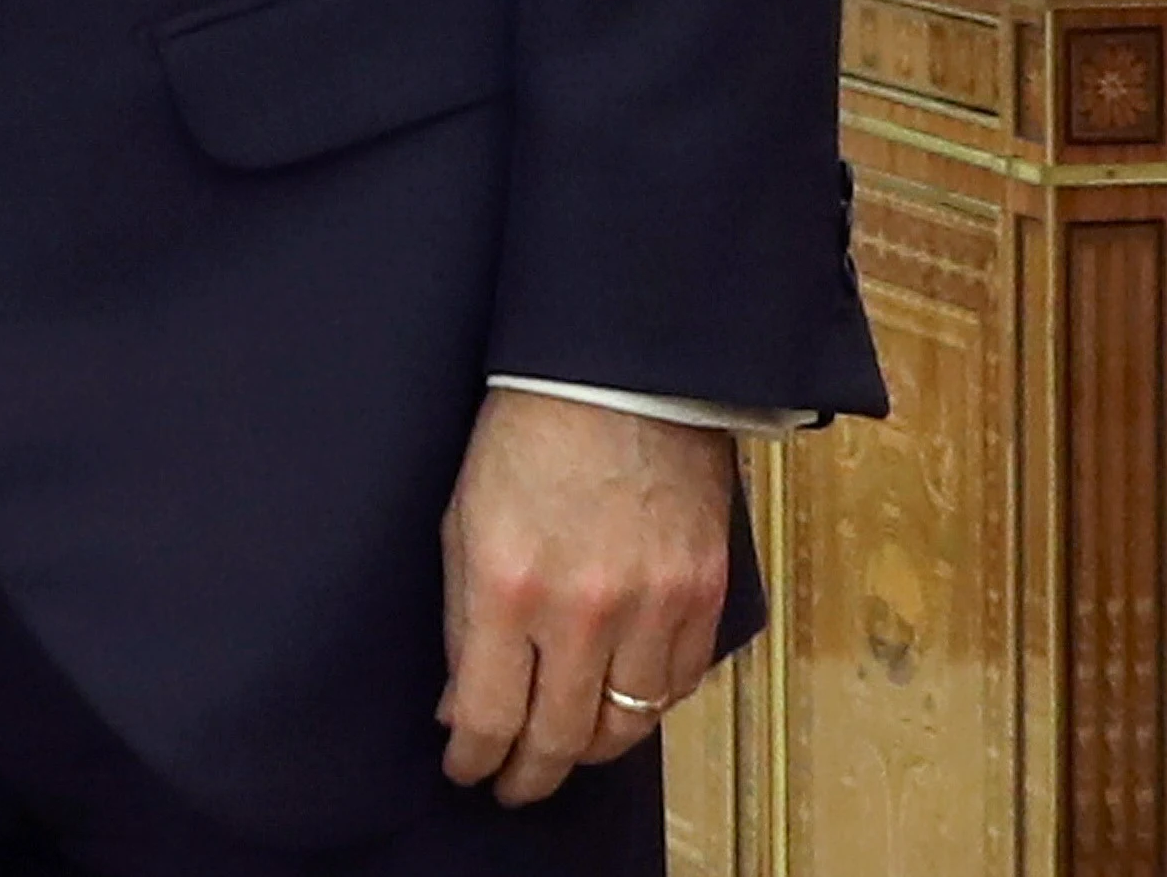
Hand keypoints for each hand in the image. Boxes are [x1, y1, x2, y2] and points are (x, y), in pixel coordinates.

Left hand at [438, 388, 732, 803]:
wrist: (620, 379)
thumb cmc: (523, 441)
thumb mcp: (461, 523)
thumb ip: (460, 621)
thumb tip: (463, 707)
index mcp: (507, 588)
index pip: (490, 716)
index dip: (476, 761)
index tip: (466, 773)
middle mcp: (584, 611)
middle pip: (560, 739)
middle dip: (530, 776)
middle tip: (514, 786)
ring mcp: (654, 607)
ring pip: (626, 724)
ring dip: (589, 748)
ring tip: (563, 750)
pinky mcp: (705, 596)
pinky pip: (677, 685)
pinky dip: (645, 704)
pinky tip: (618, 699)